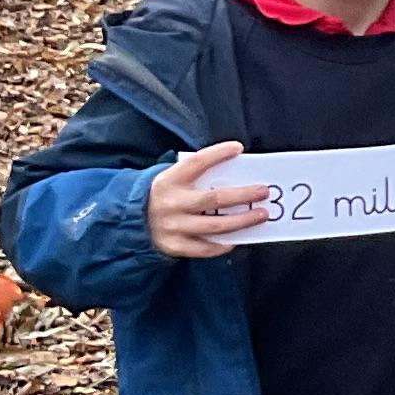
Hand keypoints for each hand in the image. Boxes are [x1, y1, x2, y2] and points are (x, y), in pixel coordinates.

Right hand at [147, 138, 273, 258]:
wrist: (132, 222)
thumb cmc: (164, 196)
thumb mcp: (171, 179)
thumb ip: (195, 177)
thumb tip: (234, 176)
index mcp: (169, 180)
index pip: (196, 162)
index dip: (217, 154)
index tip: (238, 148)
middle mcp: (171, 203)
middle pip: (213, 199)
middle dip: (242, 195)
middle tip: (263, 191)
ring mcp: (173, 226)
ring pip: (215, 226)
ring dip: (242, 221)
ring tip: (261, 215)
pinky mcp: (176, 246)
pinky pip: (206, 247)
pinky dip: (224, 243)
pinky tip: (239, 237)